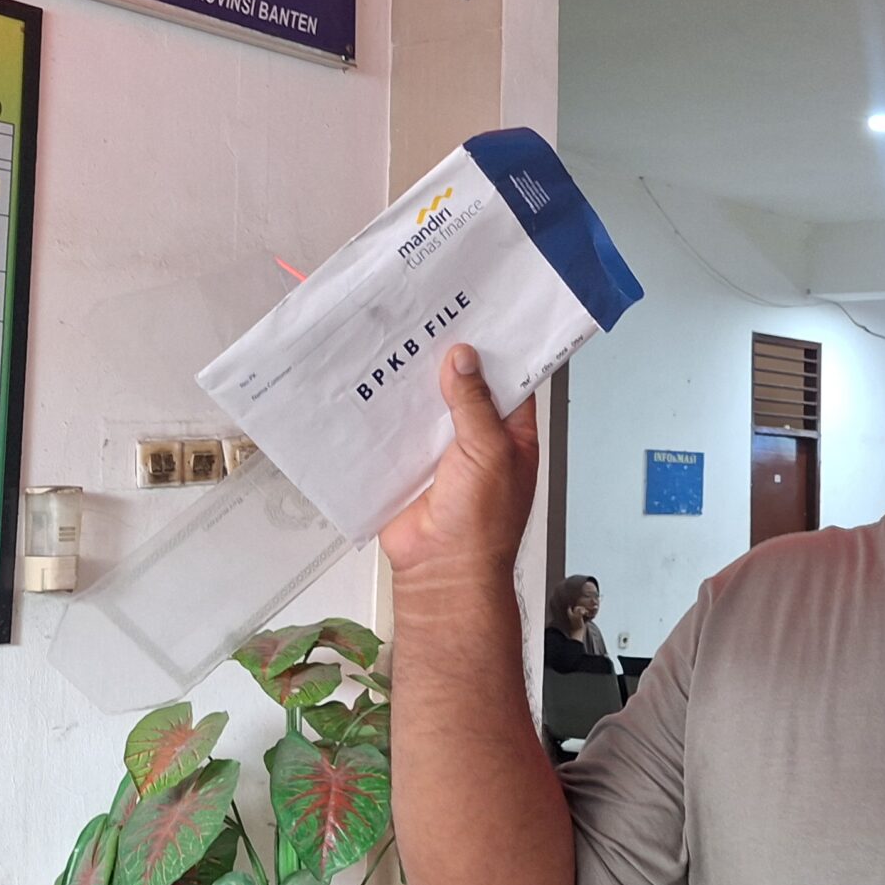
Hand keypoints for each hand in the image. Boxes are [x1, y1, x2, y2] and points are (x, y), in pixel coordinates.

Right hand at [379, 346, 540, 587]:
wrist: (442, 569)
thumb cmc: (482, 521)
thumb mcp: (488, 451)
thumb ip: (473, 404)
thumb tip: (463, 359)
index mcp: (512, 435)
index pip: (510, 383)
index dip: (497, 351)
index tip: (479, 315)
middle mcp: (479, 440)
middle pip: (464, 390)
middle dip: (447, 363)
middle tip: (428, 322)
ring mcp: (444, 454)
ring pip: (429, 408)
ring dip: (415, 386)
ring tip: (396, 344)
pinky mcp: (410, 467)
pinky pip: (399, 433)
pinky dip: (387, 415)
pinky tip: (373, 387)